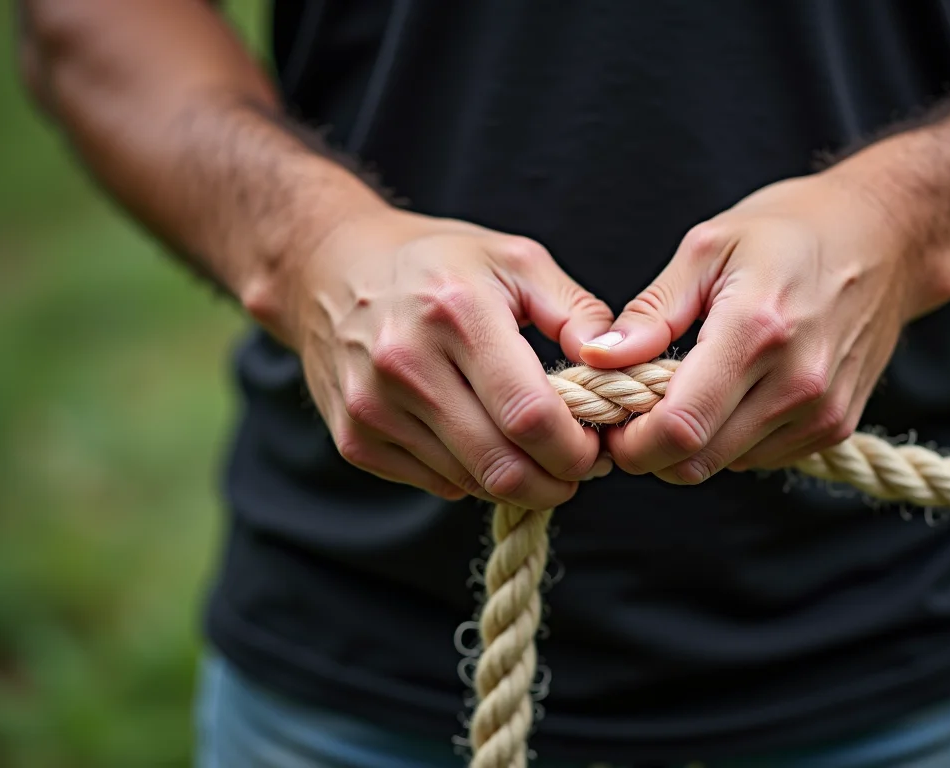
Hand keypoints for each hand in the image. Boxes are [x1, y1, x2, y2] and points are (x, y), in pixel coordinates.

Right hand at [280, 208, 614, 506]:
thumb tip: (619, 365)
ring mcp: (374, 407)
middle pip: (502, 465)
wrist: (329, 270)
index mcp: (457, 314)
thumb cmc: (438, 263)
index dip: (577, 448)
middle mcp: (406, 365)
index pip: (531, 416)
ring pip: (471, 483)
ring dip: (518, 481)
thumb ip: (577, 312)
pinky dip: (472, 476)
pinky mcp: (355, 438)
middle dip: (556, 480)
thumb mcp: (515, 261)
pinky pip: (436, 485)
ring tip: (535, 452)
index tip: (599, 447)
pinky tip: (482, 442)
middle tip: (578, 467)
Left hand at [580, 171, 949, 483]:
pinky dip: (729, 439)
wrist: (887, 240)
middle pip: (696, 461)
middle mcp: (797, 381)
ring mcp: (822, 410)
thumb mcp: (707, 248)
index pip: (679, 427)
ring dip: (690, 443)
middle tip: (632, 412)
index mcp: (757, 330)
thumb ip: (651, 312)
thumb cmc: (788, 232)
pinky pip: (759, 458)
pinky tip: (730, 393)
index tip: (608, 423)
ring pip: (725, 465)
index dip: (630, 442)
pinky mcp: (836, 427)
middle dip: (649, 450)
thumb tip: (597, 358)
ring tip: (685, 389)